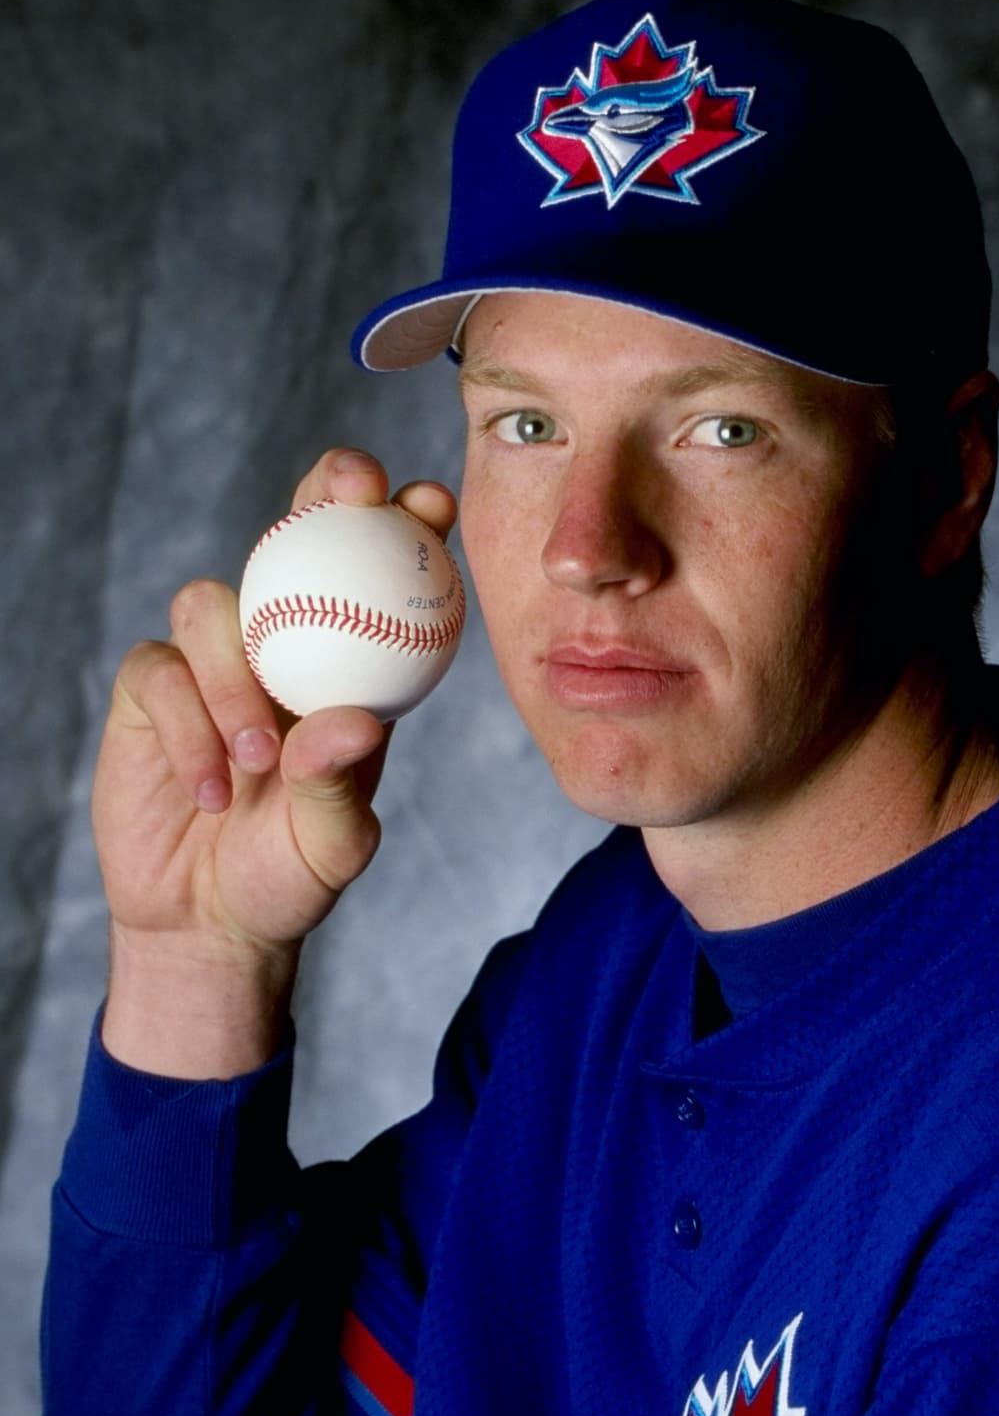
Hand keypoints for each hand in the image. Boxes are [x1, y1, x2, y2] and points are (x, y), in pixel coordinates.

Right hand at [95, 449, 457, 1073]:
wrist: (209, 920)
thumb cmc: (290, 873)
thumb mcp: (334, 839)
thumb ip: (340, 780)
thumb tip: (353, 721)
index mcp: (350, 662)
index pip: (378, 572)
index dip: (404, 521)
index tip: (432, 503)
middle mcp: (281, 643)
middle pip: (294, 535)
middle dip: (322, 495)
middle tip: (350, 495)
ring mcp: (210, 659)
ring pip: (213, 605)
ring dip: (237, 678)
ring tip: (259, 764)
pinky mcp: (151, 690)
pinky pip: (161, 672)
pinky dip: (191, 730)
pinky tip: (213, 791)